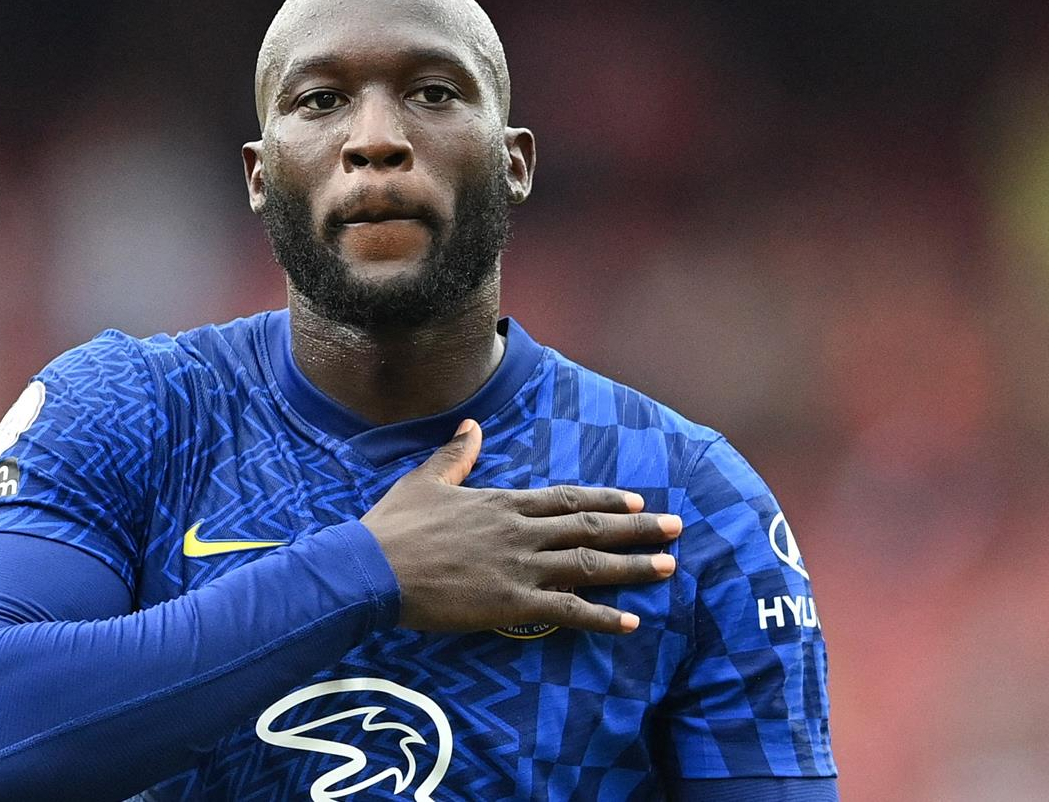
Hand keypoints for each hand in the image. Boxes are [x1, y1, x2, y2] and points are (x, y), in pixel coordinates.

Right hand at [360, 419, 680, 633]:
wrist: (372, 569)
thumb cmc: (394, 526)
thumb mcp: (424, 480)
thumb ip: (456, 454)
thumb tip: (473, 425)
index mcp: (502, 503)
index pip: (566, 498)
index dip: (604, 499)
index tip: (636, 500)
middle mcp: (521, 532)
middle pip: (590, 528)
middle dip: (637, 528)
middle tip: (676, 527)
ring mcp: (520, 567)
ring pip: (589, 565)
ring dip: (632, 566)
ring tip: (668, 566)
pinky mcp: (512, 604)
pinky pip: (568, 611)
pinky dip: (602, 617)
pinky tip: (631, 622)